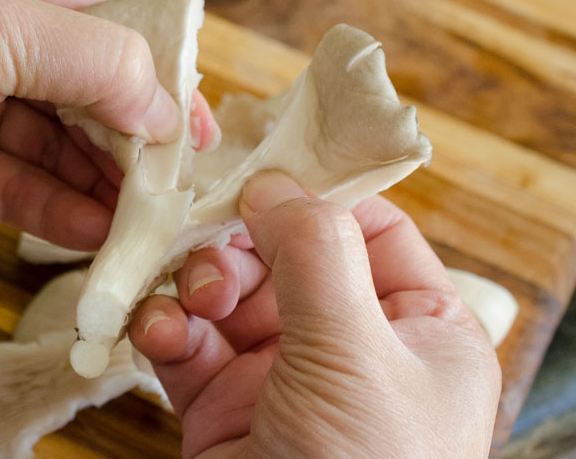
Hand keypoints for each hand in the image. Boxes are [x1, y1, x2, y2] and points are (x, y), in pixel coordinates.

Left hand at [0, 0, 215, 243]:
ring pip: (56, 144)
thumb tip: (166, 106)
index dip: (155, 69)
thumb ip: (91, 61)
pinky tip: (97, 230)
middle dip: (132, 133)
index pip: (102, 18)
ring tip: (148, 216)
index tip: (197, 122)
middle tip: (177, 182)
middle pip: (85, 86)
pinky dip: (57, 209)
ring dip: (101, 179)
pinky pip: (17, 189)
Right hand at [130, 171, 500, 458]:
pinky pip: (188, 344)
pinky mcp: (223, 410)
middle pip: (283, 253)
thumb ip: (317, 256)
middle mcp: (352, 344)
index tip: (255, 166)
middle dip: (237, 242)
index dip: (312, 193)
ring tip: (188, 302)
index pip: (368, 227)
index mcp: (418, 326)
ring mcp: (283, 377)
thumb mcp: (358, 355)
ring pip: (227, 293)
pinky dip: (165, 329)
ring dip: (196, 283)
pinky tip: (157, 334)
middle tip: (205, 241)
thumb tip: (277, 185)